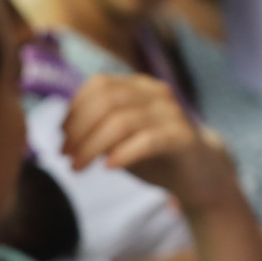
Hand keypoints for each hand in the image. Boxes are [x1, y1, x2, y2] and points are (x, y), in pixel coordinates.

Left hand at [63, 73, 239, 212]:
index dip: (74, 110)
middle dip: (79, 128)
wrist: (199, 176)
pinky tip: (108, 167)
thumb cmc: (154, 155)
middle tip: (66, 155)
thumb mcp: (119, 139)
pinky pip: (148, 140)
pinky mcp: (183, 138)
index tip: (61, 139)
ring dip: (92, 145)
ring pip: (122, 120)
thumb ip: (96, 129)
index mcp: (138, 87)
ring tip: (78, 167)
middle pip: (107, 99)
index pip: (99, 84)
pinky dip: (123, 153)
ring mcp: (171, 113)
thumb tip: (63, 133)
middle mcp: (155, 93)